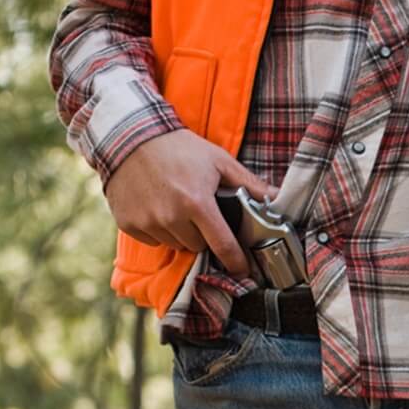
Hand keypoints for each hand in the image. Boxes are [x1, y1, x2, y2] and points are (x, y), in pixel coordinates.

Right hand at [105, 129, 274, 277]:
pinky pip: (153, 241)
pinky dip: (159, 230)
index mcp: (197, 203)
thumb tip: (279, 198)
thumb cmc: (179, 148)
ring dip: (181, 233)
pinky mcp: (129, 224)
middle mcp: (171, 217)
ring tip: (177, 206)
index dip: (236, 261)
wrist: (129, 137)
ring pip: (176, 245)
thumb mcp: (219, 161)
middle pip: (198, 246)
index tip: (243, 271)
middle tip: (199, 211)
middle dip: (204, 234)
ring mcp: (148, 222)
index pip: (223, 245)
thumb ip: (250, 183)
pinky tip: (157, 207)